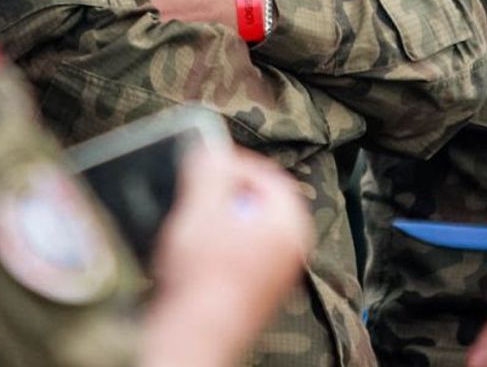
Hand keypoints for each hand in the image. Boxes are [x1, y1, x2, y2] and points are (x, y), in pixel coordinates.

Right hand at [141, 146, 312, 366]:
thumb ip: (211, 169)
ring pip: (250, 225)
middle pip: (260, 199)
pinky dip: (222, 241)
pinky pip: (244, 249)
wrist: (196, 338)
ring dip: (220, 216)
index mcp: (290, 223)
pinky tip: (197, 249)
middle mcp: (293, 246)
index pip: (269, 174)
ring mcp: (278, 271)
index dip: (234, 162)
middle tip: (198, 190)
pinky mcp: (260, 288)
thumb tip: (213, 148)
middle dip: (225, 191)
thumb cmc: (203, 279)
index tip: (207, 162)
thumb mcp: (201, 209)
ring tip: (193, 221)